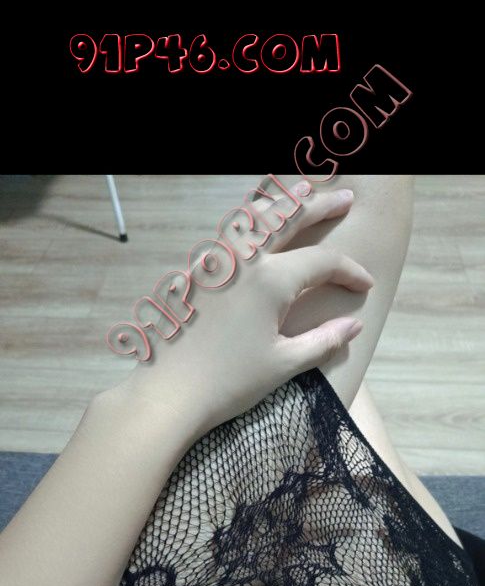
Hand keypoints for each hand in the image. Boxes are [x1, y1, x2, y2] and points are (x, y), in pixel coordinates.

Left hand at [108, 182, 373, 440]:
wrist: (168, 392)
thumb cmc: (228, 383)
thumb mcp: (283, 365)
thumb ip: (322, 342)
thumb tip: (353, 326)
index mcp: (271, 281)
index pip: (323, 263)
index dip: (350, 272)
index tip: (365, 286)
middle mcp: (243, 260)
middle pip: (288, 218)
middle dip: (320, 206)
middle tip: (344, 199)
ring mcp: (214, 262)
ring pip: (251, 216)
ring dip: (280, 202)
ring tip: (300, 193)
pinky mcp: (193, 273)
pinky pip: (226, 234)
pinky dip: (248, 220)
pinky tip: (254, 227)